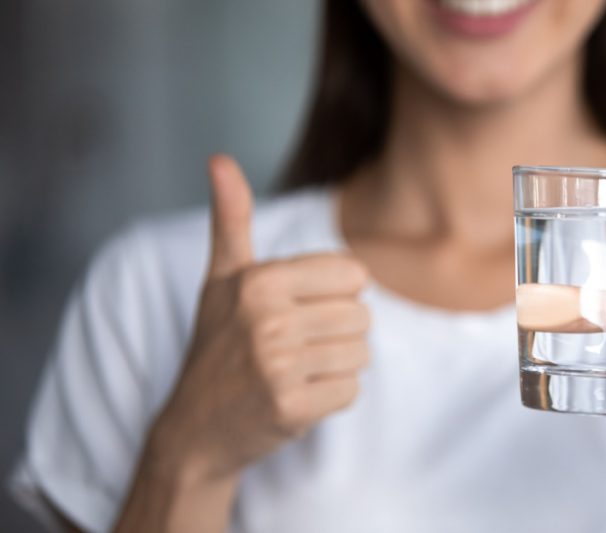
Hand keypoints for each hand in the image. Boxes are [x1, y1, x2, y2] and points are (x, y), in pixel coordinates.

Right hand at [151, 155, 370, 482]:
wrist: (194, 429)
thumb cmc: (217, 346)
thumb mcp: (221, 279)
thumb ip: (231, 219)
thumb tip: (219, 158)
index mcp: (259, 280)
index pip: (354, 275)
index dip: (337, 295)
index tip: (302, 311)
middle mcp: (267, 319)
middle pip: (362, 316)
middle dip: (338, 334)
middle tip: (296, 347)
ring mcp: (278, 366)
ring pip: (361, 354)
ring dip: (337, 366)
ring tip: (296, 370)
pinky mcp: (291, 408)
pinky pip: (351, 391)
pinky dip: (332, 397)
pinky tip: (297, 396)